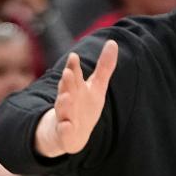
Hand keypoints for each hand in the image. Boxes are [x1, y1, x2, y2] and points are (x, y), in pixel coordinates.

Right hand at [35, 40, 118, 157]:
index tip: (74, 56)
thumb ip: (104, 66)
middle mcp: (68, 99)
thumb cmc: (84, 105)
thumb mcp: (97, 86)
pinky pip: (64, 130)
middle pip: (67, 89)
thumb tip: (112, 42)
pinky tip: (66, 125)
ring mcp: (65, 115)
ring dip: (63, 103)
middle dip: (67, 81)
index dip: (73, 66)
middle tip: (68, 73)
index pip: (74, 74)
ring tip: (65, 97)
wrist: (69, 133)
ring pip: (62, 108)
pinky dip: (65, 128)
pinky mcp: (64, 132)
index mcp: (75, 87)